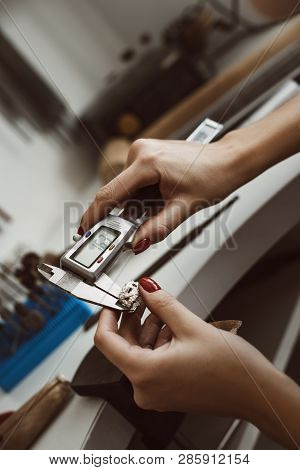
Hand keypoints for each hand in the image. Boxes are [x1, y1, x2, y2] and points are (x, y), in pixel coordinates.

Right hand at [80, 136, 243, 251]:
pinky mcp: (147, 154)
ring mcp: (143, 151)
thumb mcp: (184, 208)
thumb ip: (158, 228)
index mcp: (147, 162)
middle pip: (117, 191)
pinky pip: (134, 180)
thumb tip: (137, 242)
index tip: (86, 230)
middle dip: (121, 214)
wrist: (228, 160)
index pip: (109, 193)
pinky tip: (158, 200)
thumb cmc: (213, 175)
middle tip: (133, 230)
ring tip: (161, 208)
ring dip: (134, 205)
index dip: (94, 215)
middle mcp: (141, 152)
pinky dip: (140, 196)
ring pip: (126, 187)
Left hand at [94, 277, 299, 447]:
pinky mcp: (166, 390)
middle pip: (124, 344)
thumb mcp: (191, 326)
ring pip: (139, 351)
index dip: (107, 315)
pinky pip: (152, 361)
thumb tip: (145, 288)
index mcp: (145, 373)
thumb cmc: (230, 371)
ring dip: (149, 327)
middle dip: (134, 317)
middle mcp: (145, 388)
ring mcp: (156, 392)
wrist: (255, 393)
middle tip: (142, 296)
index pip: (106, 341)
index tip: (114, 299)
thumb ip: (162, 303)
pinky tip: (172, 326)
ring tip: (164, 310)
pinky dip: (158, 341)